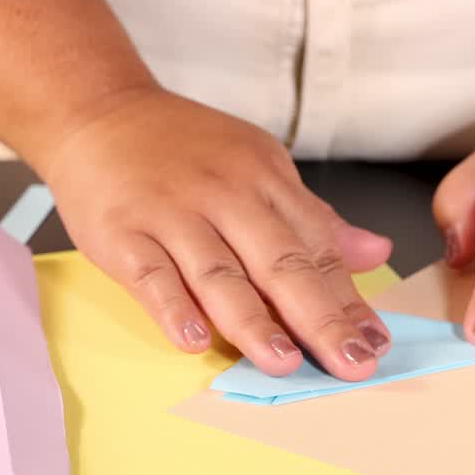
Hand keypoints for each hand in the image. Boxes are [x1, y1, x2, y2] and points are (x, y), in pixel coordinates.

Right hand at [40, 88, 393, 379]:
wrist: (99, 111)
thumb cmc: (185, 150)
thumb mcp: (259, 167)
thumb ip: (314, 218)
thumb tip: (375, 252)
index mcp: (266, 179)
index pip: (317, 247)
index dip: (349, 299)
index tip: (375, 343)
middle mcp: (224, 195)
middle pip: (279, 263)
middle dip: (320, 317)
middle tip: (350, 363)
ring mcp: (172, 213)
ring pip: (219, 274)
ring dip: (253, 322)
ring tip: (284, 362)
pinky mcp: (121, 231)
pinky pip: (151, 274)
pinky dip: (172, 307)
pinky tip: (194, 339)